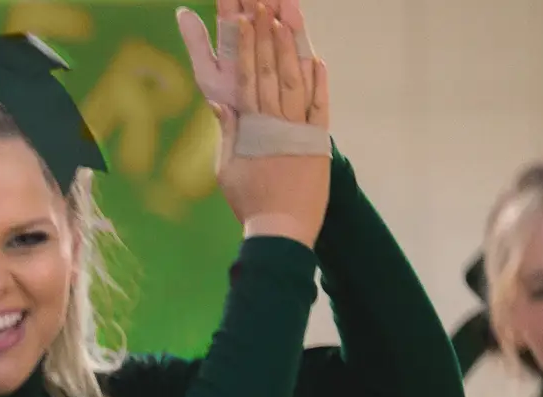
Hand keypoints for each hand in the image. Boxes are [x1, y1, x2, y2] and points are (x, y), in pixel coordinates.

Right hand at [193, 0, 328, 242]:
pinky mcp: (320, 140)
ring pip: (296, 81)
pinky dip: (319, 82)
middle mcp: (277, 122)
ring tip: (289, 21)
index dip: (247, 47)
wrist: (281, 229)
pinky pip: (320, 105)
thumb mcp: (228, 169)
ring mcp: (301, 129)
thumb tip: (222, 103)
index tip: (245, 20)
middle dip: (269, 36)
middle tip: (266, 6)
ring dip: (293, 49)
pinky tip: (316, 59)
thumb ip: (229, 133)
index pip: (247, 78)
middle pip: (272, 71)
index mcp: (251, 128)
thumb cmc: (250, 203)